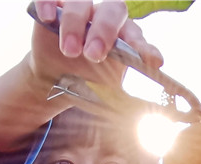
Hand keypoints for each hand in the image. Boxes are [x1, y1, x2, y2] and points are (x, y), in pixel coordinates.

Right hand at [29, 0, 162, 87]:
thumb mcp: (107, 93)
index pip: (138, 36)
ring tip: (69, 51)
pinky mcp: (55, 6)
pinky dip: (48, 3)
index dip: (144, 47)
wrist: (57, 79)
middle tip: (93, 55)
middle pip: (113, 9)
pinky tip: (47, 17)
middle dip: (104, 31)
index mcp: (125, 37)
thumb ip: (124, 99)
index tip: (153, 62)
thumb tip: (148, 114)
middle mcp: (106, 18)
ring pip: (82, 2)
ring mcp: (82, 9)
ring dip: (75, 24)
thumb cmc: (88, 81)